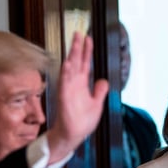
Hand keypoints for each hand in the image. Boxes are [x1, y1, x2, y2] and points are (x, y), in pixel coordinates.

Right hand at [47, 32, 108, 162]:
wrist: (73, 134)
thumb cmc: (82, 121)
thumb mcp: (96, 104)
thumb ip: (99, 92)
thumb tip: (104, 81)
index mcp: (82, 85)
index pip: (85, 64)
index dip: (87, 51)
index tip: (88, 38)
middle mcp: (74, 84)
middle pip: (77, 61)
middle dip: (78, 47)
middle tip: (79, 33)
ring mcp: (68, 89)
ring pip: (70, 68)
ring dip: (72, 55)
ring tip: (75, 42)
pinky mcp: (64, 97)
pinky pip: (64, 83)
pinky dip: (66, 73)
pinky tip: (68, 63)